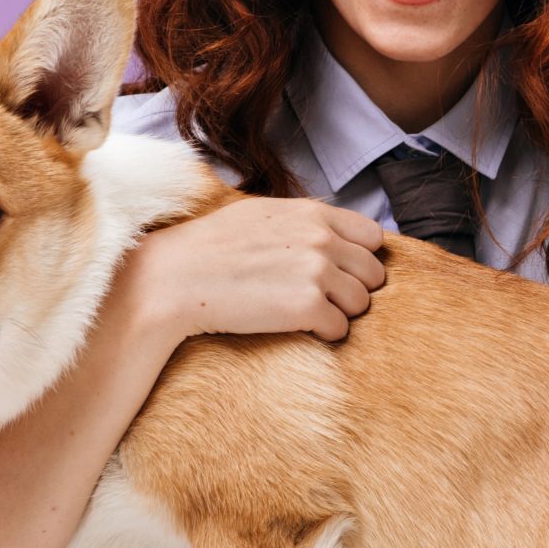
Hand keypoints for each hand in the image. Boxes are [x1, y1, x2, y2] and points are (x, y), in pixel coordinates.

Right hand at [125, 196, 387, 344]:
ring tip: (304, 313)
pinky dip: (323, 334)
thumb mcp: (262, 215)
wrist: (175, 278)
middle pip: (373, 274)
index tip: (340, 272)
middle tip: (320, 298)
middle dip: (353, 289)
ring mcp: (317, 272)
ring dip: (339, 313)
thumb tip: (332, 234)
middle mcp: (322, 239)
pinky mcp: (307, 307)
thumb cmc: (210, 248)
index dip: (360, 258)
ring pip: (361, 304)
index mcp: (313, 213)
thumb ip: (304, 222)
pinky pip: (340, 329)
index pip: (373, 237)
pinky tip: (296, 327)